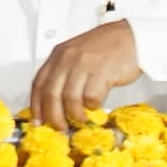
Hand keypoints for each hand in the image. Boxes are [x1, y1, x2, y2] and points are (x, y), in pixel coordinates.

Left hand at [27, 20, 143, 128]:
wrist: (130, 38)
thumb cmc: (105, 48)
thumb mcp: (76, 54)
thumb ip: (64, 73)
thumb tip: (54, 103)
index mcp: (58, 54)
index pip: (39, 83)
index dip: (36, 105)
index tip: (38, 121)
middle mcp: (68, 58)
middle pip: (51, 94)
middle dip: (53, 116)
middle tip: (61, 128)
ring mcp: (84, 64)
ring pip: (70, 98)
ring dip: (75, 114)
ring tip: (81, 119)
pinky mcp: (102, 72)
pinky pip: (91, 97)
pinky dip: (92, 106)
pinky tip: (96, 105)